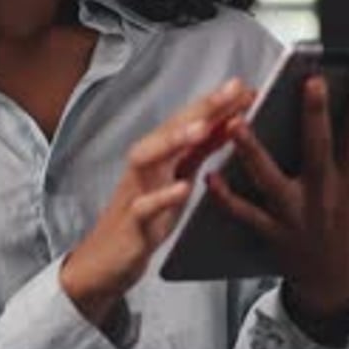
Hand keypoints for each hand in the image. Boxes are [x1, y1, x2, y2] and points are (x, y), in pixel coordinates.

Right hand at [60, 78, 252, 326]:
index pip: (187, 122)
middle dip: (201, 108)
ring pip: (147, 158)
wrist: (104, 262)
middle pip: (169, 129)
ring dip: (173, 140)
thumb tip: (227, 122)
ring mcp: (134, 193)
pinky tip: (183, 188)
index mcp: (158, 157)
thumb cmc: (143, 218)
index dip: (215, 103)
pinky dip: (162, 196)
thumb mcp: (177, 179)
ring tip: (202, 128)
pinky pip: (144, 207)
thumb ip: (199, 152)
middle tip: (232, 90)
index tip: (245, 87)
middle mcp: (144, 168)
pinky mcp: (131, 225)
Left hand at [207, 69, 348, 316]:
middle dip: (315, 115)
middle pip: (318, 149)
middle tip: (308, 82)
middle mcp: (325, 197)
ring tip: (235, 122)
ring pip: (270, 179)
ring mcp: (296, 216)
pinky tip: (209, 176)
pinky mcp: (272, 233)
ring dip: (251, 150)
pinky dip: (225, 196)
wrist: (338, 284)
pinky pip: (244, 213)